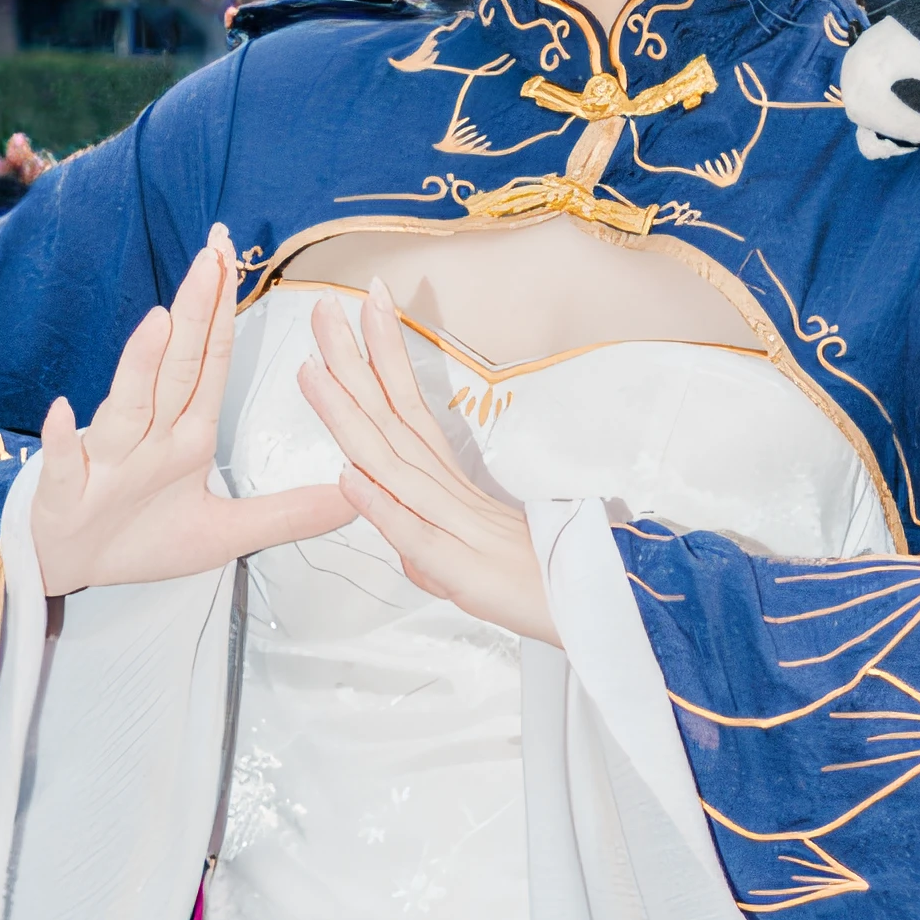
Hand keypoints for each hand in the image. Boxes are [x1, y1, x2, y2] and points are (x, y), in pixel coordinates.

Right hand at [33, 226, 350, 595]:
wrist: (68, 566)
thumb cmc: (137, 539)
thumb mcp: (226, 533)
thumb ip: (288, 514)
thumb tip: (354, 500)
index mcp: (184, 437)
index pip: (209, 365)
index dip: (223, 315)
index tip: (231, 261)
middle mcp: (146, 437)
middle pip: (176, 368)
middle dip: (194, 312)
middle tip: (212, 255)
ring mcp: (105, 461)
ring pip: (126, 406)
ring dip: (141, 364)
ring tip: (161, 321)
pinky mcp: (67, 493)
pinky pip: (65, 465)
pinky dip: (62, 442)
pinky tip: (61, 413)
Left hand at [297, 283, 559, 645]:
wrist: (605, 613)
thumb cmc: (546, 584)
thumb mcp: (472, 566)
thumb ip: (434, 548)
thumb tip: (406, 546)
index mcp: (452, 485)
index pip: (408, 409)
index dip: (382, 358)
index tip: (364, 305)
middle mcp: (451, 494)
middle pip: (393, 419)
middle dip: (355, 361)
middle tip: (326, 307)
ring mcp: (457, 528)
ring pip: (393, 464)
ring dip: (350, 417)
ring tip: (314, 371)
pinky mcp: (463, 571)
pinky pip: (415, 534)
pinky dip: (380, 506)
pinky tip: (348, 476)